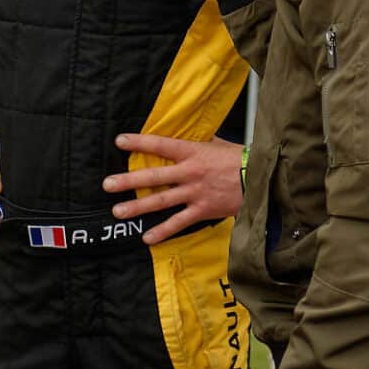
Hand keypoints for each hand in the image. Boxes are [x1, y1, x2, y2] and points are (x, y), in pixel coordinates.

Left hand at [103, 135, 242, 243]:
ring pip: (161, 201)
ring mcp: (195, 193)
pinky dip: (163, 231)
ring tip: (118, 211)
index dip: (139, 142)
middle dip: (129, 180)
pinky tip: (146, 238)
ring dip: (138, 207)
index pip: (161, 145)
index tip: (119, 141)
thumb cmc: (241, 159)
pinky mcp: (202, 210)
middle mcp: (190, 172)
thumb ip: (199, 140)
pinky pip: (179, 222)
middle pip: (154, 176)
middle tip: (107, 184)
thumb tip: (185, 131)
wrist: (261, 179)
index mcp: (193, 152)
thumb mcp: (219, 144)